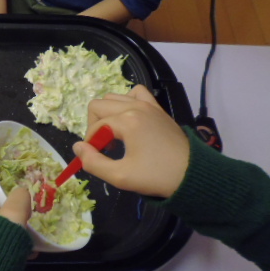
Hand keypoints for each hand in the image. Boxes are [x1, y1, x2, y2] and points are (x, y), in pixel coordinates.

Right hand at [73, 85, 189, 197]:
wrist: (193, 175)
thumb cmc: (156, 176)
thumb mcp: (120, 176)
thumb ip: (93, 162)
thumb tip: (77, 147)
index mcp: (126, 121)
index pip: (95, 126)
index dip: (89, 144)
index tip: (96, 159)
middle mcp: (135, 107)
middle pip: (99, 105)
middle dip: (94, 126)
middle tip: (103, 147)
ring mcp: (148, 105)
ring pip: (114, 97)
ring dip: (107, 114)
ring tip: (114, 135)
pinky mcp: (157, 109)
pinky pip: (136, 93)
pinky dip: (127, 102)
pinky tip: (129, 119)